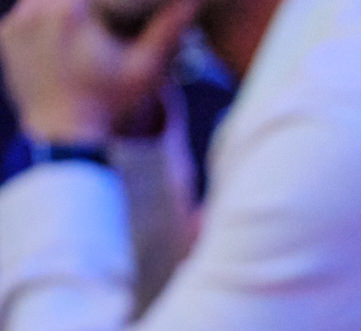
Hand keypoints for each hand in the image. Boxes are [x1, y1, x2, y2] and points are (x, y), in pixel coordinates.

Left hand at [0, 0, 196, 140]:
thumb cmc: (111, 106)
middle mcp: (36, 10)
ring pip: (46, 0)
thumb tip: (191, 2)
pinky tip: (65, 39)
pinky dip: (44, 20)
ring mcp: (17, 23)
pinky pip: (27, 14)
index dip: (113, 1)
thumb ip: (167, 31)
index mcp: (71, 11)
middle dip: (90, 5)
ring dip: (68, 9)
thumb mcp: (147, 70)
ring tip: (87, 33)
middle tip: (107, 29)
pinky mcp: (6, 38)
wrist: (67, 137)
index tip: (125, 11)